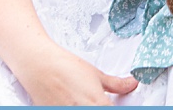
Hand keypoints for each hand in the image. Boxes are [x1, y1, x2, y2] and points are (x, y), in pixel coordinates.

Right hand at [15, 44, 137, 105]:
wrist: (39, 66)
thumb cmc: (66, 67)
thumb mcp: (96, 74)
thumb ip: (117, 84)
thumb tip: (133, 84)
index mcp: (98, 104)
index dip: (116, 107)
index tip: (115, 104)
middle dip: (102, 107)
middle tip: (99, 101)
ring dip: (88, 107)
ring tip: (84, 100)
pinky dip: (74, 108)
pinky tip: (73, 102)